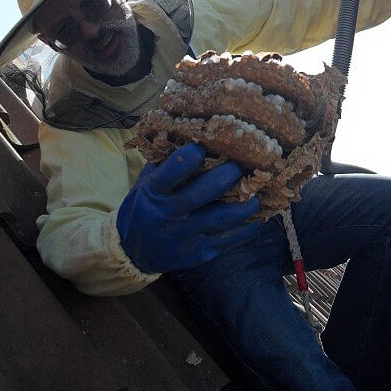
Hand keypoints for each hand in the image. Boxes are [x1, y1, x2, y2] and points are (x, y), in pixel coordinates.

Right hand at [116, 143, 260, 271]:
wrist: (134, 252)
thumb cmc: (143, 208)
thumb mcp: (144, 184)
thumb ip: (164, 164)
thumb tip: (189, 136)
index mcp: (153, 193)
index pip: (170, 173)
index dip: (188, 157)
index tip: (203, 146)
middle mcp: (168, 215)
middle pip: (200, 194)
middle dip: (224, 177)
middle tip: (240, 167)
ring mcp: (185, 237)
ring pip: (220, 220)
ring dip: (243, 206)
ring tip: (256, 194)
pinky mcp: (198, 254)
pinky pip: (227, 241)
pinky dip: (245, 228)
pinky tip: (254, 217)